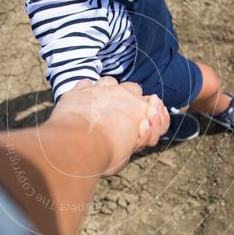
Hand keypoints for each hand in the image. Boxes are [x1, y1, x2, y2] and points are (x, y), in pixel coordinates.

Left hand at [47, 77, 168, 174]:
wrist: (80, 145)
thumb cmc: (107, 152)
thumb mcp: (131, 150)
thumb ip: (136, 137)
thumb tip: (137, 131)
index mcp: (140, 109)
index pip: (154, 106)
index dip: (149, 117)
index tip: (142, 127)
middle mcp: (122, 94)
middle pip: (133, 89)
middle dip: (130, 100)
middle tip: (122, 117)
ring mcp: (100, 89)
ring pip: (110, 82)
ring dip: (109, 92)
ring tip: (102, 107)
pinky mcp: (79, 91)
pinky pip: (86, 84)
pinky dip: (87, 92)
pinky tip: (84, 104)